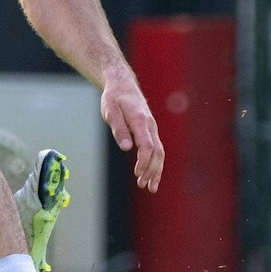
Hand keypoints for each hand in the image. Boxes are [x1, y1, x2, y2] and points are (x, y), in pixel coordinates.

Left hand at [100, 72, 163, 192]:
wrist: (122, 85)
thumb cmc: (114, 98)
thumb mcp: (110, 111)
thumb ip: (119, 129)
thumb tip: (127, 148)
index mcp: (140, 120)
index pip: (147, 145)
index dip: (144, 162)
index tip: (138, 175)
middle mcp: (150, 125)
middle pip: (157, 152)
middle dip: (152, 170)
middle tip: (144, 186)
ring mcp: (152, 128)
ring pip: (159, 152)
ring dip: (156, 170)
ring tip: (150, 187)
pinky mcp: (150, 130)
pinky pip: (156, 148)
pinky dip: (155, 163)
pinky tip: (150, 175)